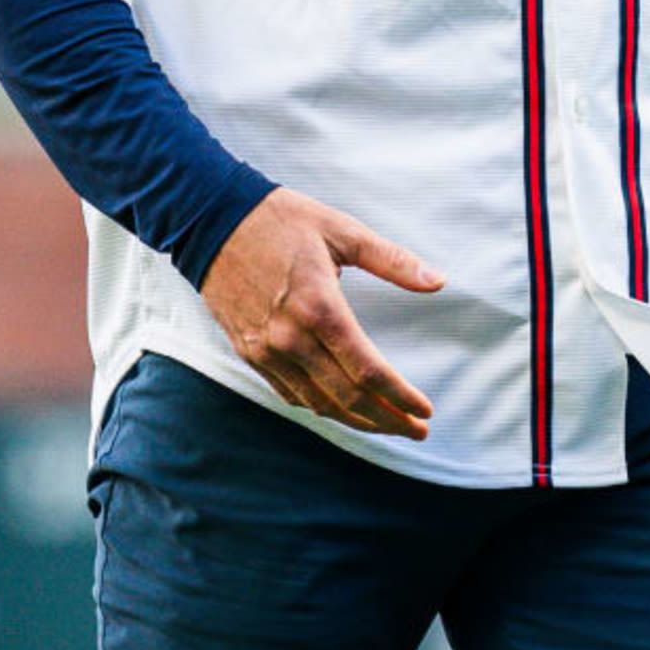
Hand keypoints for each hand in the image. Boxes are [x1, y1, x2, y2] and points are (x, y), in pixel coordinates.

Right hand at [200, 187, 443, 438]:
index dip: (400, 397)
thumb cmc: (280, 219)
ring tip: (388, 426)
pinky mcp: (249, 353)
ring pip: (318, 404)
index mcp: (320, 307)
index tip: (425, 410)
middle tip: (417, 431)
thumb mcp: (342, 230)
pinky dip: (320, 408)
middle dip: (387, 420)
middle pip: (347, 398)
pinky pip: (289, 394)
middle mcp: (291, 338)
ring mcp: (266, 350)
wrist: (211, 219)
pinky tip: (342, 409)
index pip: (369, 371)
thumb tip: (438, 281)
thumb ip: (392, 260)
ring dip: (357, 422)